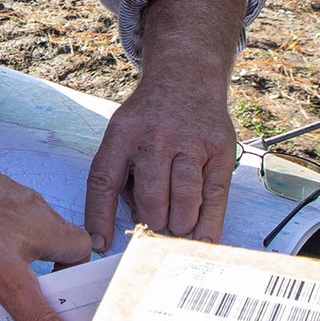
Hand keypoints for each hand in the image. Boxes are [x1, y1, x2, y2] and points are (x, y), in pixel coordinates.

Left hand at [82, 80, 236, 249]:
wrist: (186, 77)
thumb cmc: (150, 117)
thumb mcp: (123, 133)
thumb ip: (123, 174)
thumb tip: (137, 222)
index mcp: (122, 134)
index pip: (104, 181)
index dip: (100, 217)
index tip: (99, 243)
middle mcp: (156, 137)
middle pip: (151, 197)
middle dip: (153, 222)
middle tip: (156, 229)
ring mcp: (190, 143)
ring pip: (184, 199)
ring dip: (179, 225)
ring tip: (177, 229)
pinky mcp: (220, 150)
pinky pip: (214, 196)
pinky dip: (209, 223)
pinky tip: (203, 239)